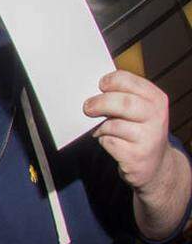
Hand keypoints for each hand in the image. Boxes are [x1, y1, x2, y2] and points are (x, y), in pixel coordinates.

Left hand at [84, 70, 178, 193]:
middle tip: (87, 108)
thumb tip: (89, 92)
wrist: (154, 163)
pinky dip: (104, 141)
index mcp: (155, 98)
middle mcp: (156, 116)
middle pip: (122, 103)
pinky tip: (111, 142)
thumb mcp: (138, 109)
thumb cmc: (138, 129)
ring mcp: (149, 138)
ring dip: (101, 127)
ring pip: (113, 125)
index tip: (100, 86)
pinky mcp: (137, 156)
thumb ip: (120, 97)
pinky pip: (109, 142)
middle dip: (100, 103)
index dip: (110, 81)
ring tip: (103, 129)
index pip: (128, 80)